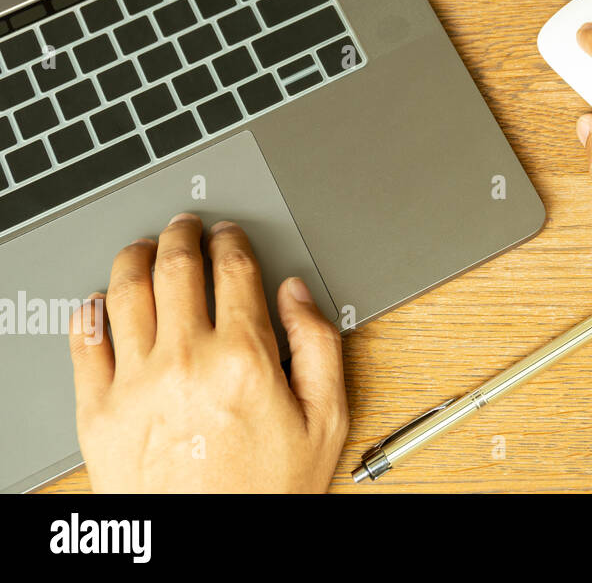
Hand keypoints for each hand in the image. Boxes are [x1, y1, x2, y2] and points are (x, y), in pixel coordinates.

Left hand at [68, 214, 347, 492]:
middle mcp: (185, 362)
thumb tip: (297, 295)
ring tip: (144, 248)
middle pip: (176, 267)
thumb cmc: (266, 491)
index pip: (233, 269)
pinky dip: (91, 309)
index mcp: (244, 359)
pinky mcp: (99, 411)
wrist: (212, 546)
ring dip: (135, 256)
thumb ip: (319, 346)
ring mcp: (135, 384)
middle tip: (185, 226)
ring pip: (125, 291)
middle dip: (183, 234)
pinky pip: (85, 341)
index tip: (230, 235)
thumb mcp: (326, 420)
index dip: (232, 240)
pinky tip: (102, 300)